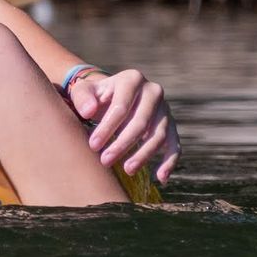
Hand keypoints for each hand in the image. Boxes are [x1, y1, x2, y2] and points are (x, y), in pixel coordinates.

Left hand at [69, 67, 179, 183]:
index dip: (107, 128)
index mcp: (132, 79)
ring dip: (143, 155)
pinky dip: (169, 162)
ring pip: (158, 135)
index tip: (93, 146)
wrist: (113, 96)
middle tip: (105, 161)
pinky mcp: (171, 125)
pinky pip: (174, 145)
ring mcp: (165, 109)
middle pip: (140, 123)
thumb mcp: (84, 91)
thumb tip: (88, 111)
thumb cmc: (95, 96)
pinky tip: (160, 178)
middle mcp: (153, 91)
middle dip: (122, 144)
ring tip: (127, 170)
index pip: (121, 107)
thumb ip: (82, 98)